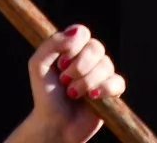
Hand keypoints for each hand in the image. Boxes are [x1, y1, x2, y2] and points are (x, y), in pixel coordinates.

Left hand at [20, 25, 124, 142]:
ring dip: (86, 81)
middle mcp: (88, 58)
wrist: (55, 124)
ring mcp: (101, 74)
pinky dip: (104, 89)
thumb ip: (52, 44)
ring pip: (106, 65)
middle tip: (64, 80)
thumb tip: (78, 32)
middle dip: (79, 66)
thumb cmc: (45, 94)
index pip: (82, 32)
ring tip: (72, 93)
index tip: (60, 64)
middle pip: (96, 47)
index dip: (73, 46)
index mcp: (71, 48)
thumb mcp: (38, 65)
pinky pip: (118, 82)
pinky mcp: (112, 92)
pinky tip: (91, 98)